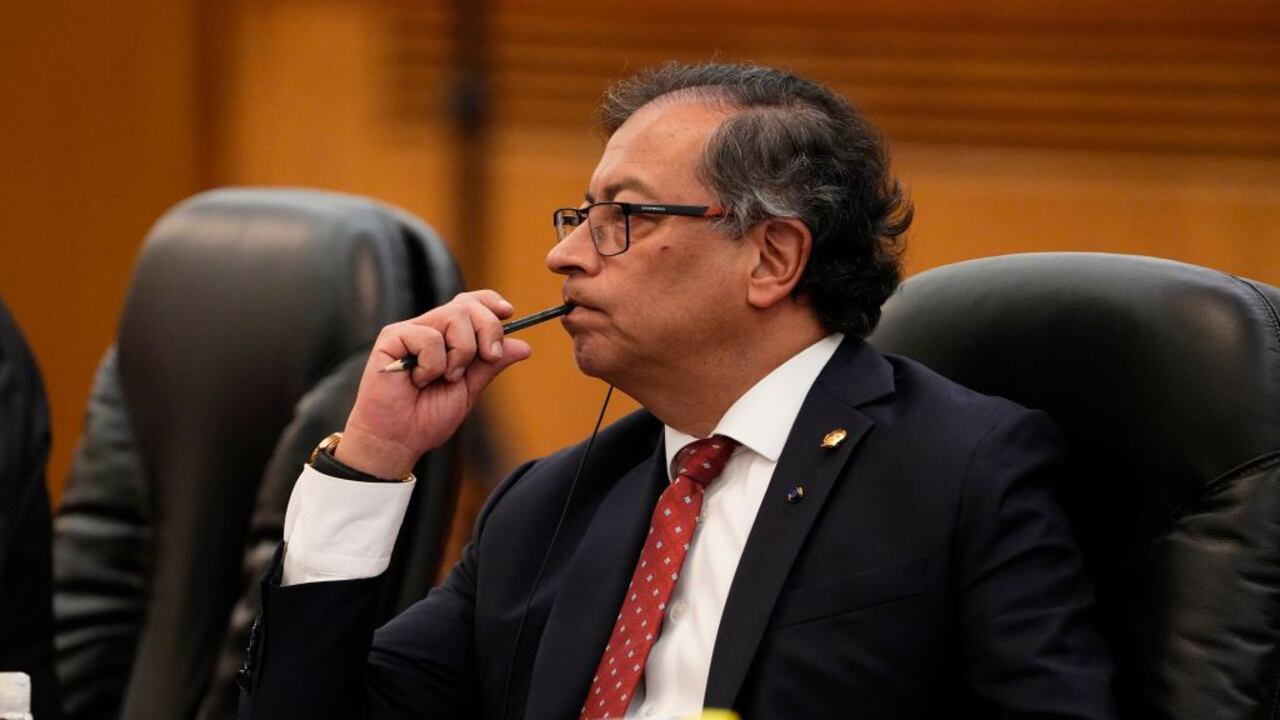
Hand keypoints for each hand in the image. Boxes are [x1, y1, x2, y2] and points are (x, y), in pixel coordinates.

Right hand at [335, 290, 532, 477]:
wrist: (397, 440)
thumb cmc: (426, 418)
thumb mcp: (469, 389)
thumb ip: (491, 365)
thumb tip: (523, 346)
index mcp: (447, 337)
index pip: (470, 303)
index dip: (490, 302)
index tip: (509, 313)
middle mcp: (429, 328)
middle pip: (466, 305)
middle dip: (488, 330)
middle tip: (489, 357)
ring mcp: (410, 331)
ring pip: (453, 316)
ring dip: (461, 353)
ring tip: (445, 378)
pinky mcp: (392, 338)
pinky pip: (428, 337)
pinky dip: (433, 365)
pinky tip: (417, 381)